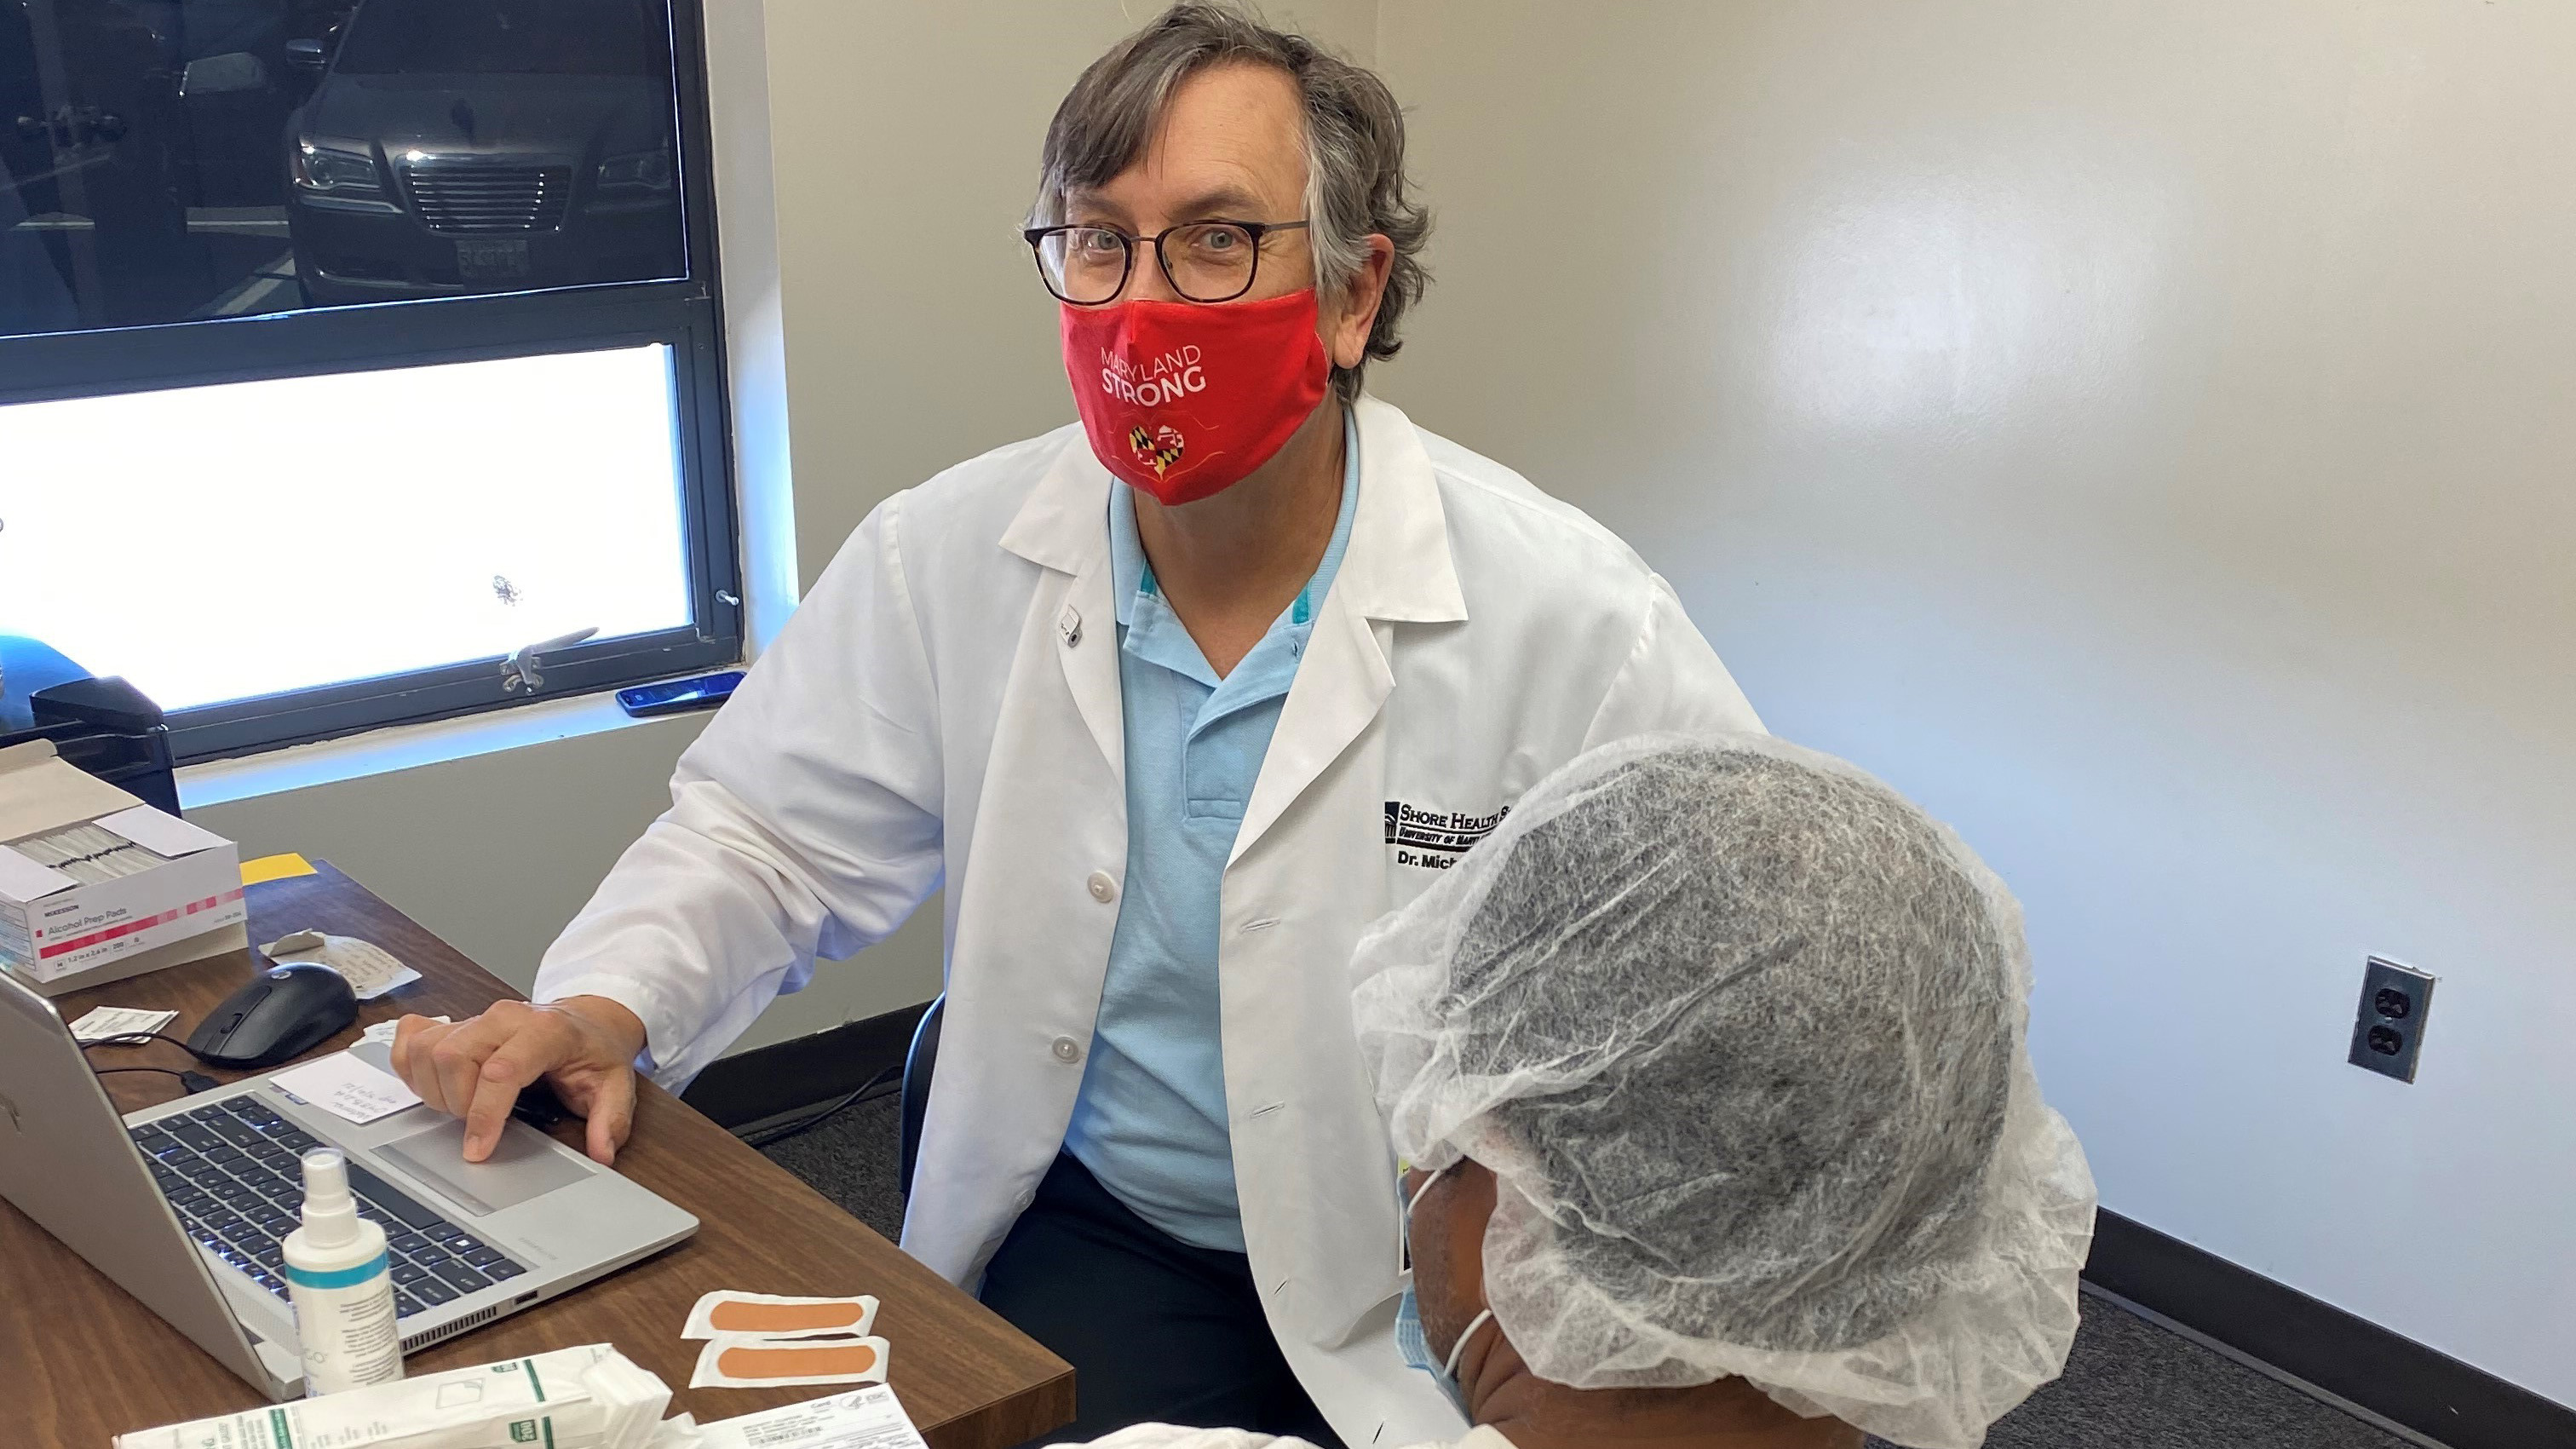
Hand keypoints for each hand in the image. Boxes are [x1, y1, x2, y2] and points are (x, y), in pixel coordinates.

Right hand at [389, 996, 647, 1165]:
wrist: (585, 1021)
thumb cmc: (594, 1051)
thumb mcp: (615, 1084)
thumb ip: (610, 1119)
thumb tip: (602, 1153)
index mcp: (546, 1031)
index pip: (501, 1070)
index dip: (484, 1114)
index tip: (477, 1150)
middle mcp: (505, 1018)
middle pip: (452, 1057)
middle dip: (457, 1103)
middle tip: (478, 1124)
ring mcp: (476, 1018)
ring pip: (427, 1049)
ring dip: (434, 1089)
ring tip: (463, 1106)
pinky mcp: (455, 1022)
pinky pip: (413, 1037)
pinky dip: (411, 1065)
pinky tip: (435, 1084)